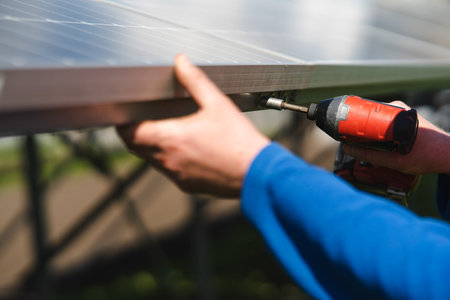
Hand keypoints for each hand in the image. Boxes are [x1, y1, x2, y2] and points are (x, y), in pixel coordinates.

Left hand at [117, 54, 269, 196]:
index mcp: (170, 139)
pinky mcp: (187, 185)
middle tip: (144, 119)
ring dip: (152, 146)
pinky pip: (168, 171)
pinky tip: (186, 148)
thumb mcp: (217, 104)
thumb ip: (195, 81)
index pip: (129, 133)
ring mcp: (176, 176)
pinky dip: (168, 158)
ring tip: (167, 131)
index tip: (128, 114)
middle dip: (135, 133)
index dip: (124, 123)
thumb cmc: (239, 141)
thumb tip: (181, 62)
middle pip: (135, 147)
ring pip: (151, 160)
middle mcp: (168, 160)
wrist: (257, 173)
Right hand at [343, 101, 449, 174]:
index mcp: (396, 113)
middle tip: (348, 140)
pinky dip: (376, 132)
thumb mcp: (394, 160)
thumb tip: (346, 148)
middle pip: (368, 115)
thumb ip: (369, 155)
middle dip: (357, 127)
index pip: (365, 110)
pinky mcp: (404, 119)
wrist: (449, 156)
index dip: (351, 118)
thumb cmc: (426, 157)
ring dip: (367, 131)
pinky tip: (374, 144)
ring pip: (375, 120)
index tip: (340, 127)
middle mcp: (398, 109)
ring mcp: (402, 112)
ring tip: (360, 144)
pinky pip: (383, 123)